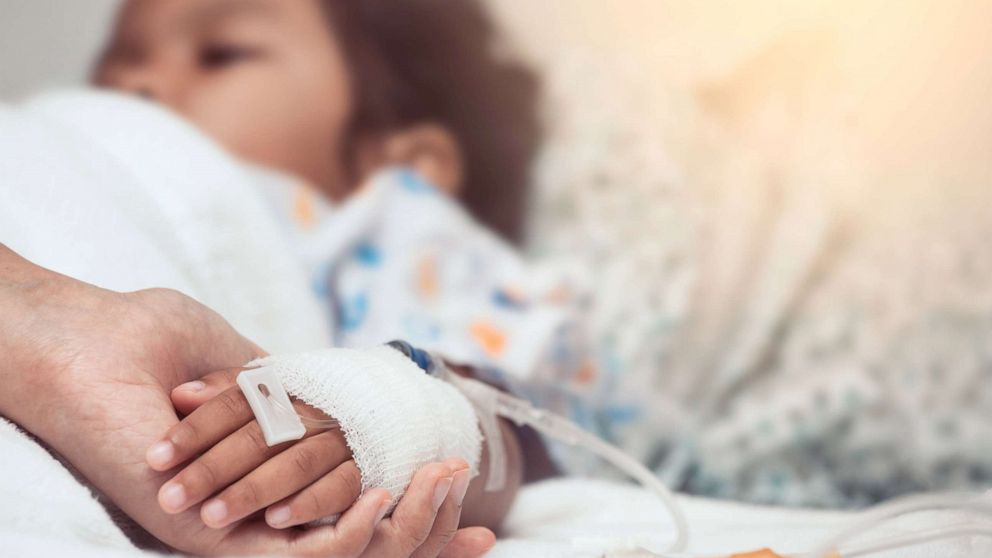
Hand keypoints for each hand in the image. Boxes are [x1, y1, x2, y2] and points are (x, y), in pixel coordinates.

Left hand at [0, 246, 493, 555]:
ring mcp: (235, 522)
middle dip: (427, 539)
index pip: (348, 494)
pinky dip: (349, 537)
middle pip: (356, 535)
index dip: (410, 507)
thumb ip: (282, 387)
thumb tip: (329, 395)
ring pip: (339, 552)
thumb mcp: (236, 361)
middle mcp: (252, 504)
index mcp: (260, 465)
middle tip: (480, 521)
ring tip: (449, 491)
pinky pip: (302, 554)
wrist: (74, 344)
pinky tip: (386, 501)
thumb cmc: (144, 339)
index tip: (464, 491)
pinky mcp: (214, 532)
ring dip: (404, 535)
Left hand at [149, 369, 357, 528]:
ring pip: (297, 463)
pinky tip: (274, 520)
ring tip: (211, 515)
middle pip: (261, 436)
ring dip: (253, 490)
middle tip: (169, 497)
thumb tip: (179, 395)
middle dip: (213, 468)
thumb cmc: (302, 406)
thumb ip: (224, 391)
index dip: (195, 429)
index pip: (235, 402)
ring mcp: (341, 439)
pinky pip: (340, 487)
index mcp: (284, 386)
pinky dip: (308, 503)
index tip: (154, 457)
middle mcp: (313, 410)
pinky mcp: (364, 468)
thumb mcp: (265, 387)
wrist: (381, 407)